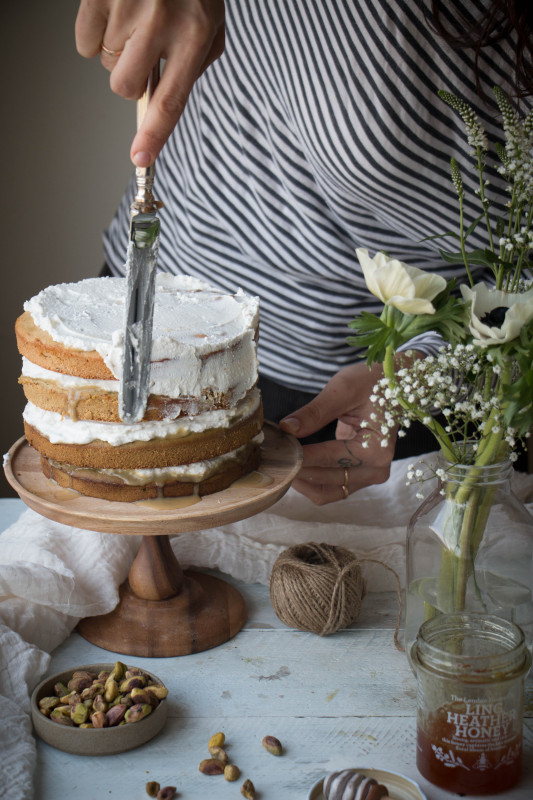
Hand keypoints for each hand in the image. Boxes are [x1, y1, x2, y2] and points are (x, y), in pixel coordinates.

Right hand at [75, 0, 224, 165]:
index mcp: (195, 36)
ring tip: (133, 16)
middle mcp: (161, 24)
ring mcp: (128, 8)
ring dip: (114, 48)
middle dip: (127, 77)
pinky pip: (84, 40)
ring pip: (103, 63)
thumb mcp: (211, 20)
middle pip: (124, 85)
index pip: (171, 99)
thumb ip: (195, 63)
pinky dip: (94, 31)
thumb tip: (164, 98)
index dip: (154, 133)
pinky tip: (114, 10)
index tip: (139, 157)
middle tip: (141, 50)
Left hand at [279, 361, 395, 504]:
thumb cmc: (373, 382)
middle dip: (296, 470)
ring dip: (302, 481)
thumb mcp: (343, 390)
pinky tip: (292, 463)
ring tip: (279, 462)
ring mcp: (369, 475)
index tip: (274, 450)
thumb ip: (315, 412)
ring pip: (326, 491)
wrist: (395, 383)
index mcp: (375, 450)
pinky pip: (330, 485)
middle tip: (270, 457)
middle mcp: (376, 469)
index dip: (299, 456)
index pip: (328, 459)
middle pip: (326, 482)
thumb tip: (286, 429)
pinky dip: (310, 478)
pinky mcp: (360, 474)